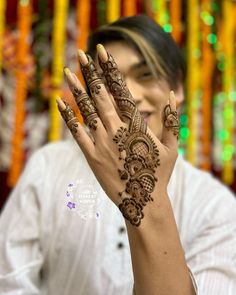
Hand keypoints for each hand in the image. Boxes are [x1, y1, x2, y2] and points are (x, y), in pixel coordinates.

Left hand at [57, 44, 179, 225]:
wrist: (142, 201)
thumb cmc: (159, 174)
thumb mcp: (172, 147)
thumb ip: (172, 120)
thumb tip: (172, 93)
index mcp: (136, 124)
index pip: (121, 89)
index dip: (110, 69)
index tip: (102, 52)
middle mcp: (117, 128)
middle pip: (101, 94)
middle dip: (90, 71)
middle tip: (81, 53)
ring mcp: (102, 141)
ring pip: (86, 109)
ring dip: (76, 88)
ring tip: (66, 71)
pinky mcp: (91, 155)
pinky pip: (76, 131)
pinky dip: (67, 115)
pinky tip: (59, 101)